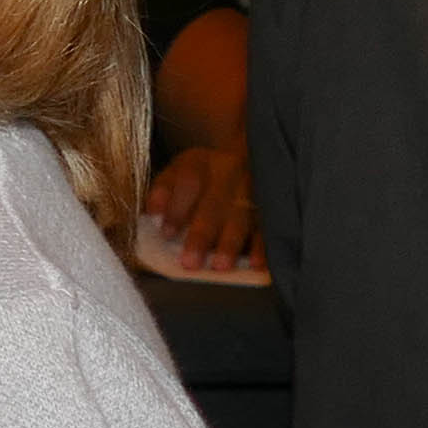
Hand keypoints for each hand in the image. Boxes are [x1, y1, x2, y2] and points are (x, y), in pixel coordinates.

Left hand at [145, 144, 262, 273]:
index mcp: (200, 162)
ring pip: (243, 215)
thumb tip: (153, 213)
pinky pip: (267, 226)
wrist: (240, 161)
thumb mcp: (174, 174)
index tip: (166, 233)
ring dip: (231, 242)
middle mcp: (230, 170)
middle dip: (202, 234)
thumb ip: (161, 193)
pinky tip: (257, 264)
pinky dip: (262, 246)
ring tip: (221, 266)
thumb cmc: (199, 177)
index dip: (177, 208)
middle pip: (215, 203)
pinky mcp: (273, 203)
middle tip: (190, 262)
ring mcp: (255, 185)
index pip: (188, 182)